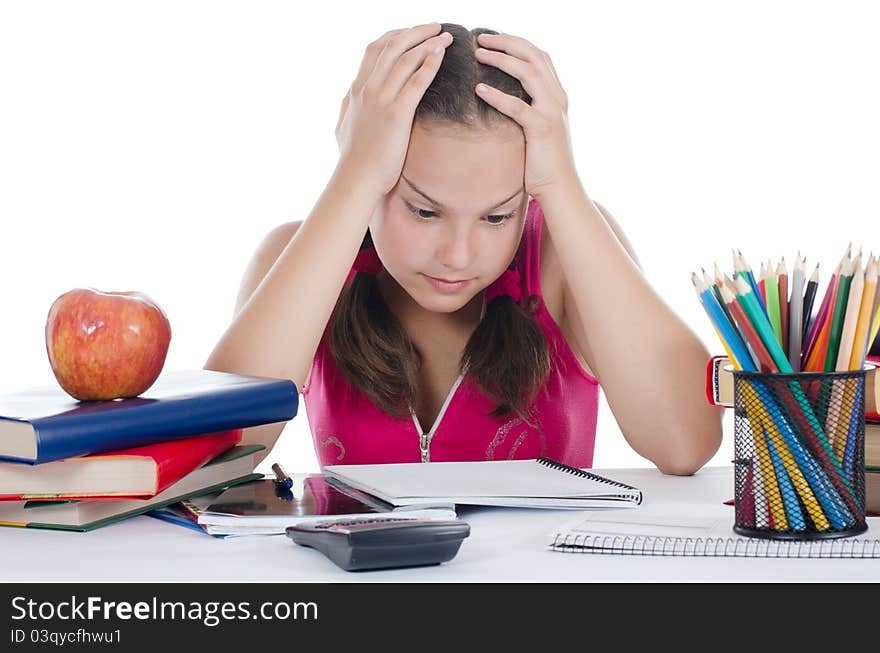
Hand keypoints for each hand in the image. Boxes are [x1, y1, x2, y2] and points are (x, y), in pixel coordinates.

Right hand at [334, 23, 452, 196]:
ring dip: (428, 43)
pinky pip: (416, 81)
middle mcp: (367, 89)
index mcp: (356, 90)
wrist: (356, 179)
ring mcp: (381, 100)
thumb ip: (348, 107)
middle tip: (434, 26)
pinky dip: (430, 63)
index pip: (375, 50)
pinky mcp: (396, 114)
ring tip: (445, 36)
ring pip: (406, 59)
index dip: (395, 36)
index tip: (411, 33)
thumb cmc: (352, 159)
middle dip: (415, 31)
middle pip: (392, 46)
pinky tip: (442, 54)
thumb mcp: (343, 126)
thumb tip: (349, 97)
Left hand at [473, 33, 579, 199]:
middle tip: (480, 38)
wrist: (560, 187)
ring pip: (528, 73)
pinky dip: (497, 95)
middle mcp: (557, 98)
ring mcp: (551, 112)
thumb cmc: (544, 162)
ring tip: (478, 54)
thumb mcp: (538, 129)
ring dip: (501, 59)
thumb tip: (505, 99)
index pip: (539, 56)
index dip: (517, 43)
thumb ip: (529, 109)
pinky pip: (517, 106)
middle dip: (506, 42)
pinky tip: (478, 89)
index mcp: (556, 95)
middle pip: (533, 56)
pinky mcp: (542, 129)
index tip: (494, 38)